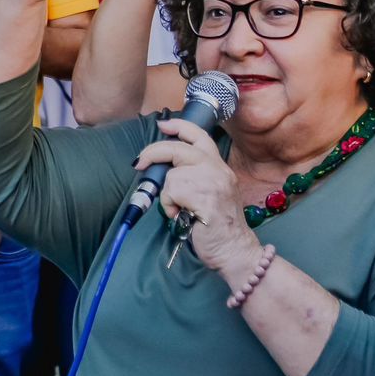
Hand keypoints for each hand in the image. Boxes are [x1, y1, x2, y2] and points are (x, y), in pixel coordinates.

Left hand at [138, 117, 261, 274]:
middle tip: (139, 164)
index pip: (200, 136)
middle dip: (152, 153)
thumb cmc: (218, 226)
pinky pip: (171, 193)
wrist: (235, 250)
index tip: (163, 125)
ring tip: (179, 209)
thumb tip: (166, 167)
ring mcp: (213, 182)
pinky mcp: (204, 197)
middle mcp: (218, 169)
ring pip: (172, 175)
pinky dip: (169, 206)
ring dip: (167, 194)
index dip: (179, 126)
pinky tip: (181, 216)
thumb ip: (195, 175)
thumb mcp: (211, 192)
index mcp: (219, 166)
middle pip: (177, 148)